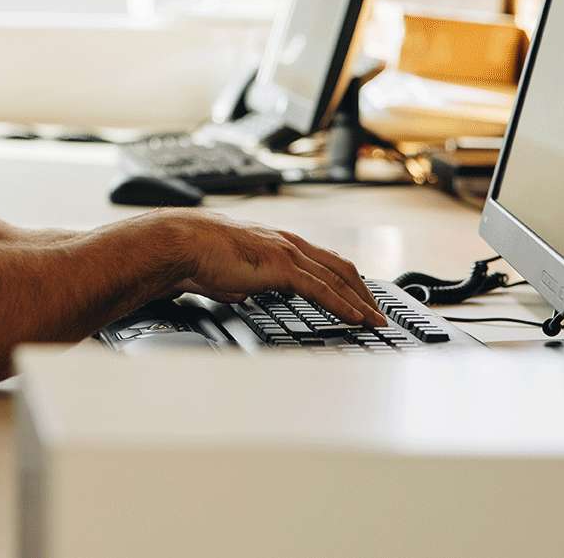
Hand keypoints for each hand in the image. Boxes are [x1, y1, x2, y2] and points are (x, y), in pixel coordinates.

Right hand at [161, 211, 384, 325]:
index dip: (345, 280)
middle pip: (340, 266)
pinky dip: (343, 305)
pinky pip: (322, 289)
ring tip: (375, 321)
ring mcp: (288, 253)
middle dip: (363, 291)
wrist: (185, 244)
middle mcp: (289, 243)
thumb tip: (244, 295)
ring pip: (338, 278)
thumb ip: (244, 283)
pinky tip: (356, 319)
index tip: (358, 297)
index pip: (323, 260)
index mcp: (278, 243)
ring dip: (361, 301)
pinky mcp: (283, 267)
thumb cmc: (200, 256)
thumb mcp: (230, 273)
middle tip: (378, 313)